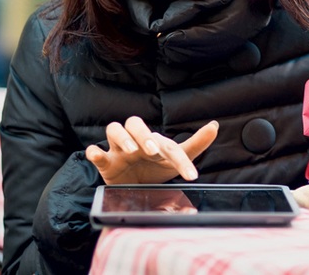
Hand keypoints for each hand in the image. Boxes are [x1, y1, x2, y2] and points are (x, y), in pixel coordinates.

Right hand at [85, 117, 218, 184]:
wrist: (134, 185)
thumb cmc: (156, 167)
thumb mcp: (176, 158)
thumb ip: (196, 144)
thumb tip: (214, 125)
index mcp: (154, 140)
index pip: (166, 142)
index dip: (179, 158)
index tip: (191, 175)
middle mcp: (136, 141)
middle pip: (134, 123)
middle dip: (142, 134)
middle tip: (153, 150)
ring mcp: (118, 150)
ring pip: (114, 130)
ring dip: (122, 138)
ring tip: (132, 150)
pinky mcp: (105, 162)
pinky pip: (94, 151)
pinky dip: (94, 151)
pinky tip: (96, 154)